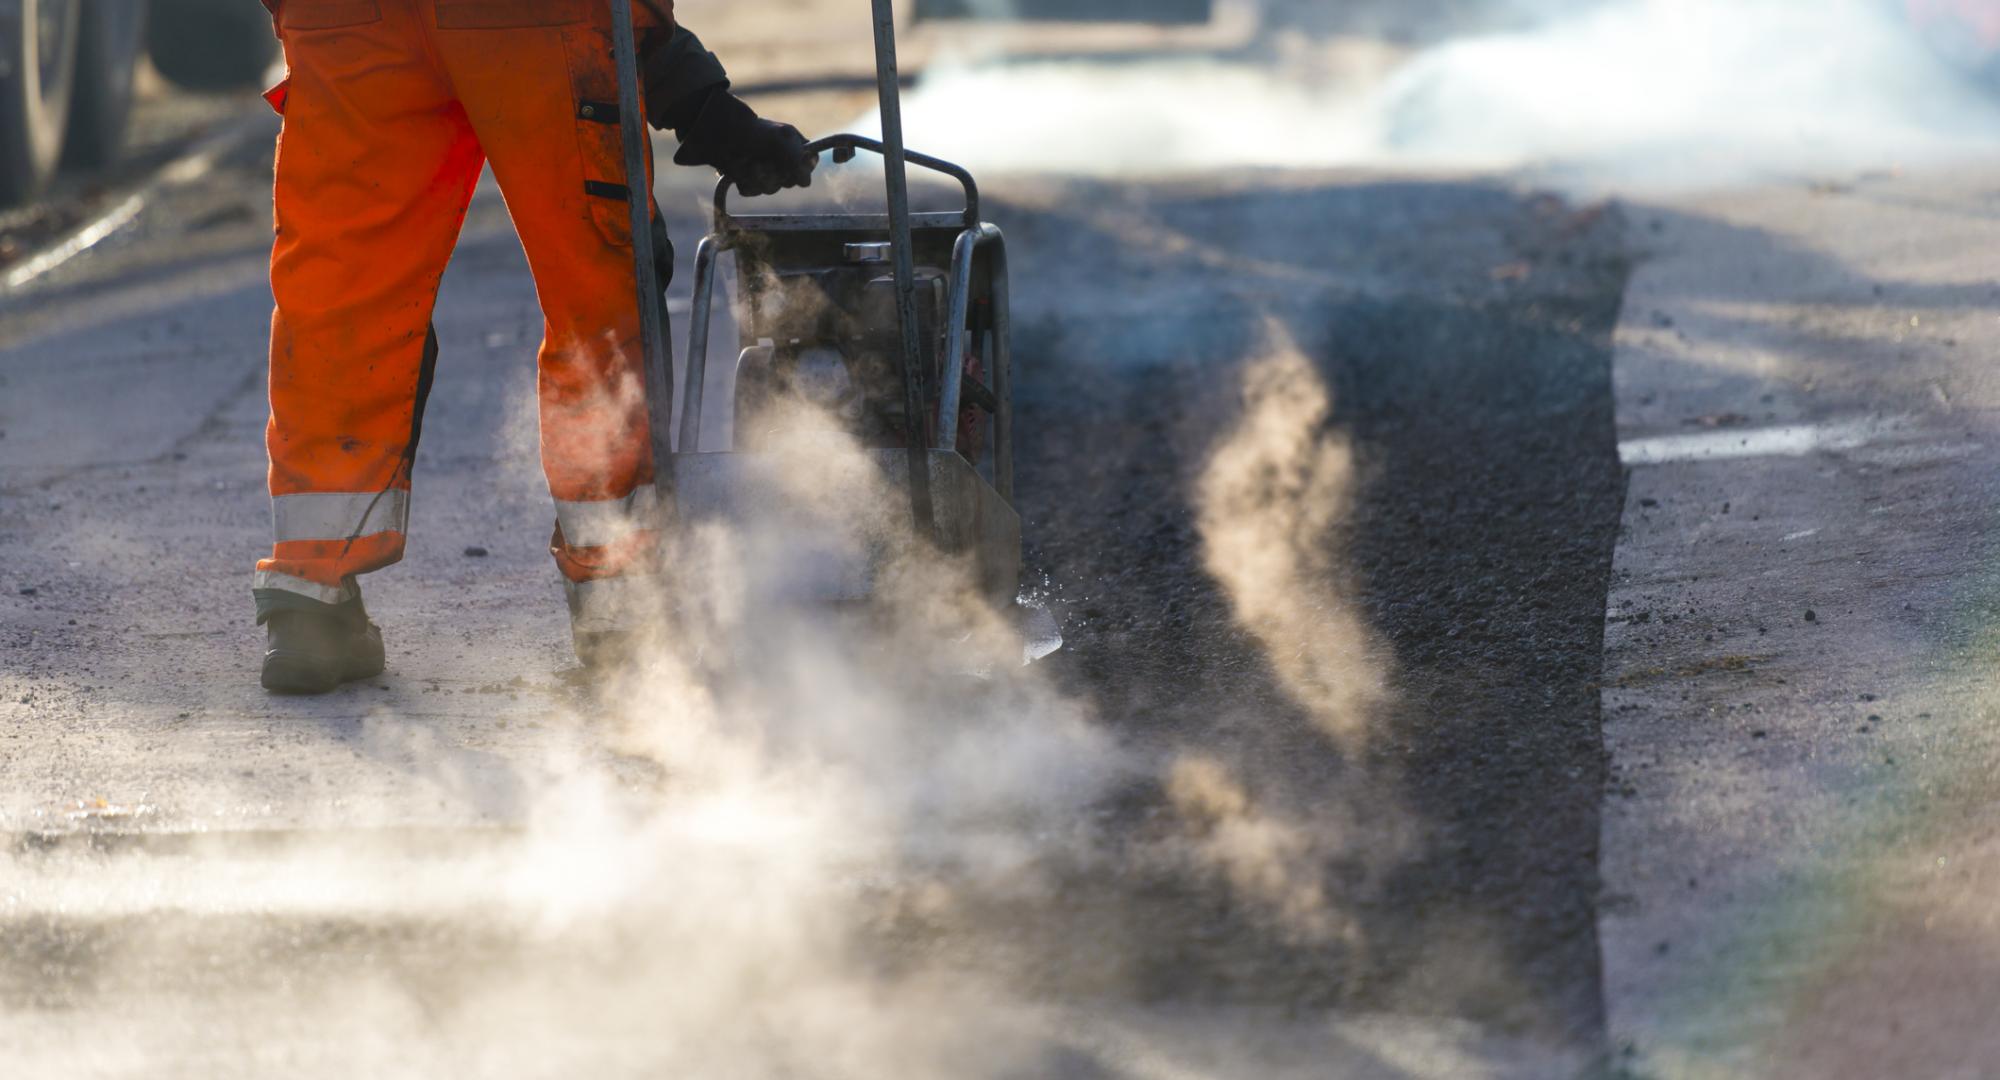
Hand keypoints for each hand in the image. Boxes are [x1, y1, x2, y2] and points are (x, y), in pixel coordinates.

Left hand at [671, 90, 818, 196]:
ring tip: (748, 162)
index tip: (790, 164)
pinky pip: (753, 191)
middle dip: (775, 173)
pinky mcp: (748, 178)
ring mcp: (765, 170)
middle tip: (764, 160)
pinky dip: (745, 182)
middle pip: (789, 181)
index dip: (800, 169)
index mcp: (794, 146)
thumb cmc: (754, 131)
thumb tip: (806, 182)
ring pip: (770, 188)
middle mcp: (782, 160)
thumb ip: (797, 160)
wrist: (721, 133)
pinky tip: (740, 170)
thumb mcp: (781, 139)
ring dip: (758, 176)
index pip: (809, 165)